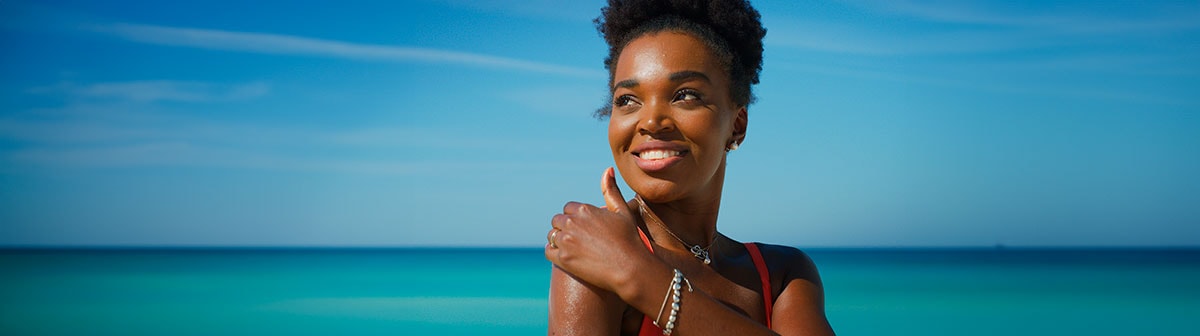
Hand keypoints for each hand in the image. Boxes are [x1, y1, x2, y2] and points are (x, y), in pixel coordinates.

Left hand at [545, 167, 648, 293]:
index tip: (581, 226)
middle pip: (557, 221)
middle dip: (565, 227)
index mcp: (584, 209)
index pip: (568, 208)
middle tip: (576, 238)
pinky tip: (564, 255)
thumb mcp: (622, 211)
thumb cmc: (629, 239)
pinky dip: (554, 252)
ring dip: (558, 240)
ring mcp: (566, 241)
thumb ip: (611, 190)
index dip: (574, 217)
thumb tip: (608, 169)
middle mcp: (572, 222)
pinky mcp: (563, 258)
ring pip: (552, 235)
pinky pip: (548, 251)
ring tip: (571, 247)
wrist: (630, 268)